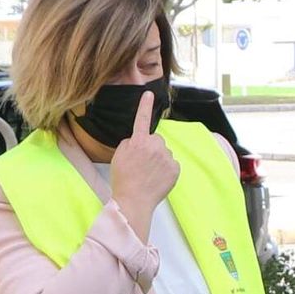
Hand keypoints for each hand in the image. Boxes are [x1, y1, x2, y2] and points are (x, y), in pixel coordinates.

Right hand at [110, 90, 178, 238]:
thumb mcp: (119, 156)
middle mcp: (154, 146)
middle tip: (142, 164)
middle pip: (156, 140)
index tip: (149, 93)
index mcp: (138, 141)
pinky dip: (166, 170)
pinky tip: (157, 179)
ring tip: (148, 174)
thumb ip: (130, 143)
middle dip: (151, 148)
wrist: (134, 200)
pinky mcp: (175, 168)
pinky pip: (171, 164)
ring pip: (164, 153)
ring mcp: (167, 157)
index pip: (141, 119)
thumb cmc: (123, 179)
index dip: (145, 105)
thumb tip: (139, 141)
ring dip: (159, 160)